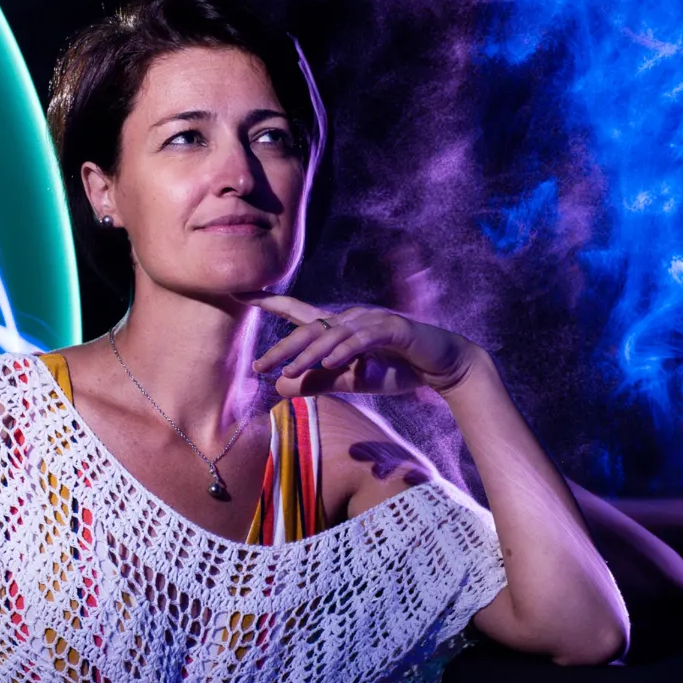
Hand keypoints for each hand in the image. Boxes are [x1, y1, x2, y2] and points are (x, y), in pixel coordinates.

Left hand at [236, 291, 479, 398]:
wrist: (442, 367)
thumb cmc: (396, 369)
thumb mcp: (352, 382)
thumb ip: (319, 383)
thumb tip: (281, 387)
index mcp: (339, 328)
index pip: (299, 312)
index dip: (270, 302)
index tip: (241, 295)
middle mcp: (352, 319)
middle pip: (309, 328)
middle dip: (282, 347)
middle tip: (258, 365)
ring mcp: (373, 321)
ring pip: (334, 334)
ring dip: (310, 354)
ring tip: (289, 371)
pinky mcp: (394, 328)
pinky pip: (364, 338)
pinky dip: (346, 350)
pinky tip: (330, 363)